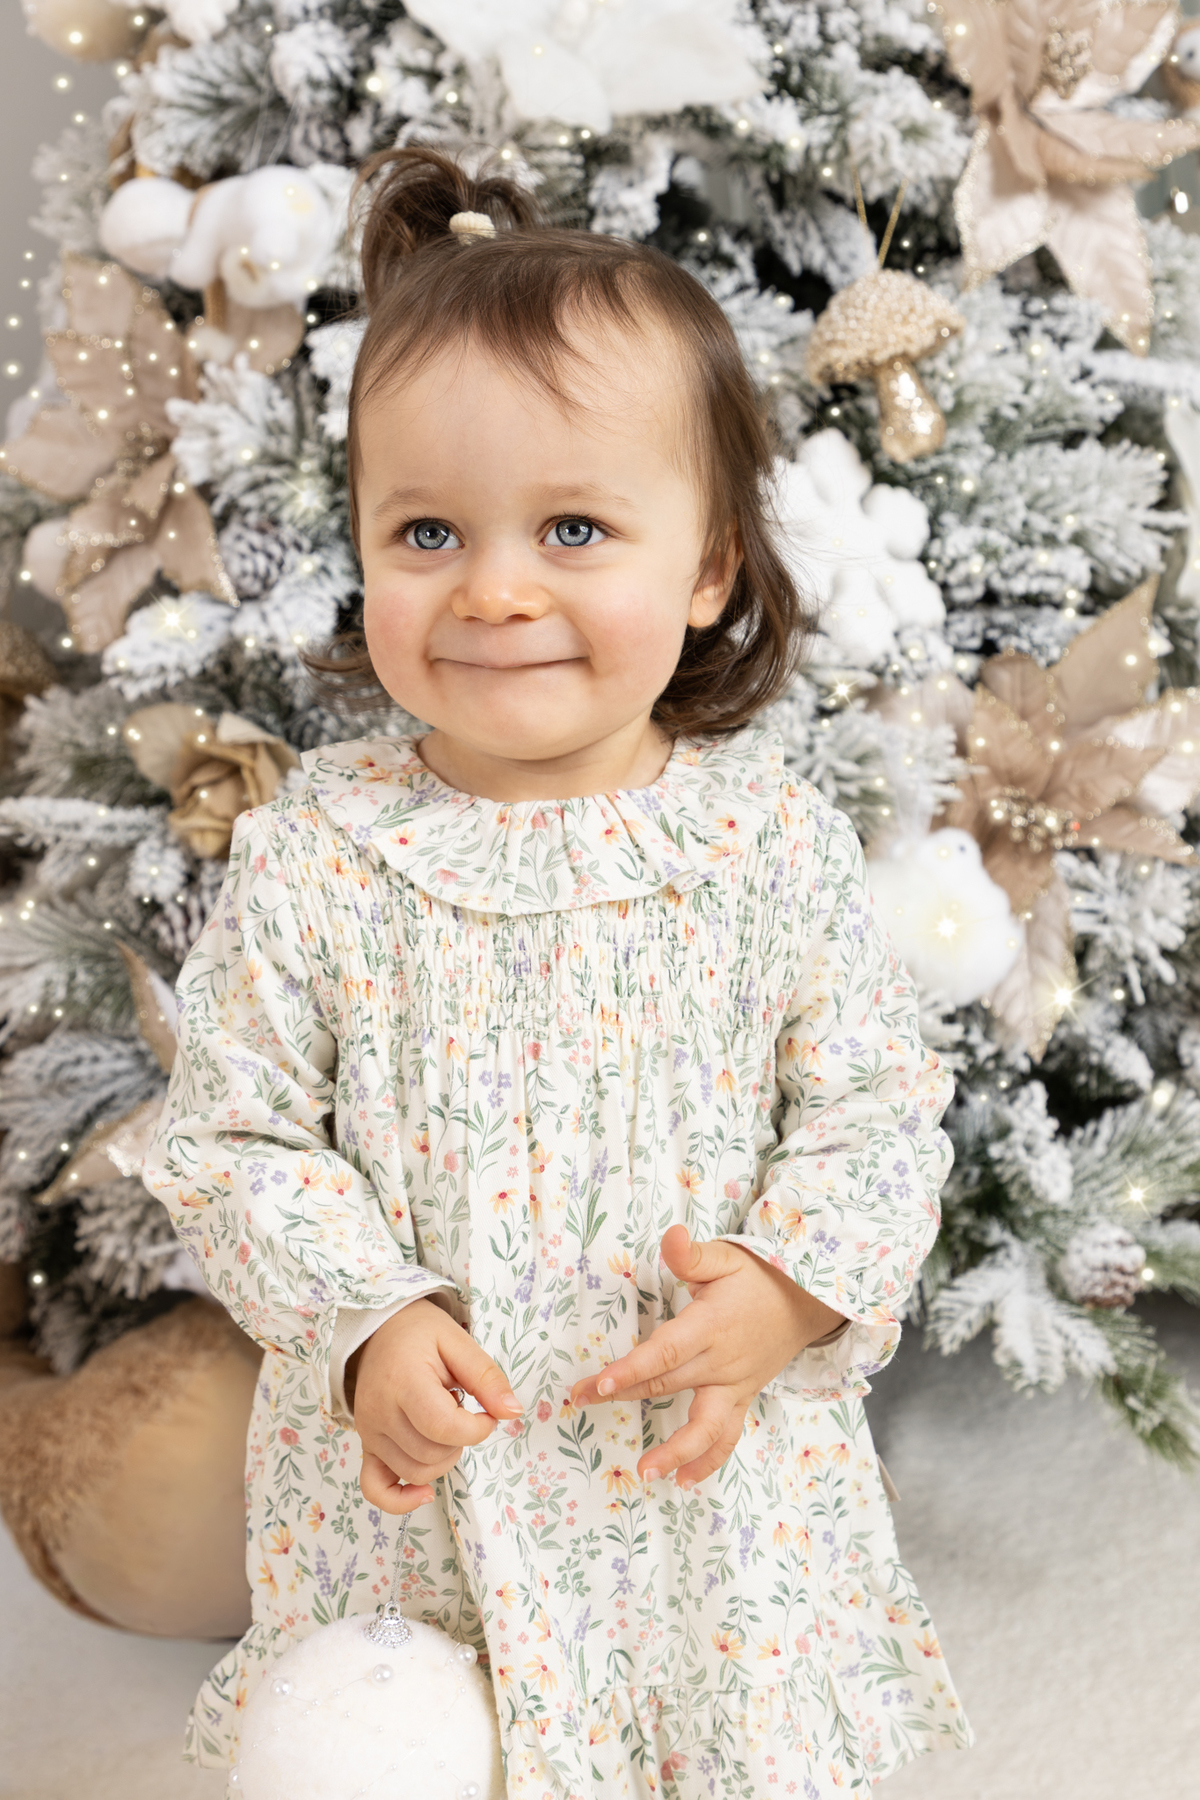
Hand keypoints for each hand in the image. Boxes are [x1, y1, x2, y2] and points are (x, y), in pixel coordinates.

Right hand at [350, 1298, 521, 1513]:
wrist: (377, 1331)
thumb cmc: (420, 1334)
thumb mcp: (459, 1342)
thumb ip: (487, 1377)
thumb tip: (513, 1413)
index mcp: (403, 1381)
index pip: (443, 1427)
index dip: (476, 1429)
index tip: (487, 1414)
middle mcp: (380, 1411)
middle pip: (430, 1454)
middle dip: (461, 1442)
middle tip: (463, 1412)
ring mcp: (368, 1432)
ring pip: (414, 1472)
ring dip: (443, 1460)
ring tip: (444, 1426)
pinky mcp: (365, 1445)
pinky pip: (375, 1488)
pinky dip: (400, 1500)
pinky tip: (424, 1493)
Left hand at [569, 1225, 843, 1489]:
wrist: (806, 1304)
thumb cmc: (760, 1278)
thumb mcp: (728, 1256)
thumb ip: (693, 1255)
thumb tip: (670, 1236)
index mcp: (712, 1326)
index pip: (667, 1352)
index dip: (633, 1369)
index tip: (602, 1383)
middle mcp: (722, 1362)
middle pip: (669, 1386)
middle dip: (624, 1395)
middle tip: (582, 1402)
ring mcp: (734, 1386)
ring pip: (705, 1426)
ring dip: (675, 1451)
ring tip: (646, 1470)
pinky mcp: (740, 1399)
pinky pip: (726, 1436)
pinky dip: (707, 1461)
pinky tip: (684, 1480)